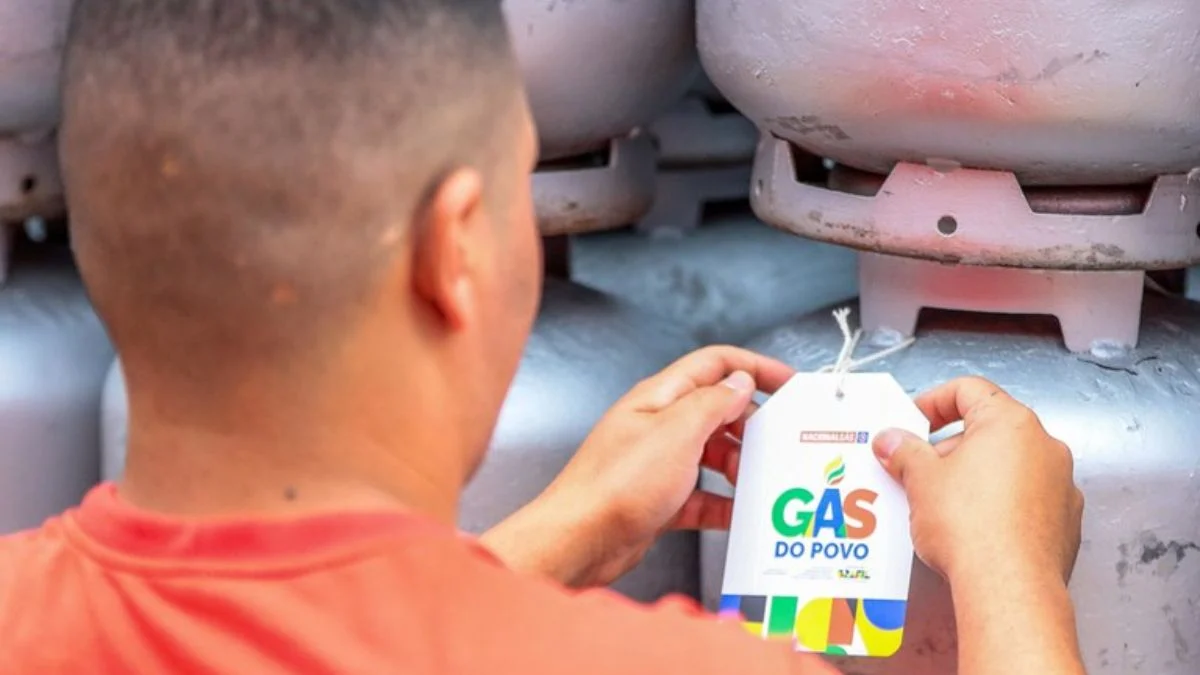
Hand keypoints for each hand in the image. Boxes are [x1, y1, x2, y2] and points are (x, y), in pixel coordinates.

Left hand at [480, 346, 793, 587]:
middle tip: (775, 443)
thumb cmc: (614, 485)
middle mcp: (657, 425)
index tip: (787, 383)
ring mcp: (657, 463)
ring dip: (738, 466)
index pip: (714, 364)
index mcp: (659, 397)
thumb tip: (740, 381)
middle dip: (750, 426)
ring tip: (755, 481)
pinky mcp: (657, 499)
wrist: (579, 540)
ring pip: (711, 454)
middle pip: (716, 410)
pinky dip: (722, 503)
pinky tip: (737, 514)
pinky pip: (700, 495)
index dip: (754, 367)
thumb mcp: (676, 433)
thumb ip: (713, 403)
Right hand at [873, 376, 1085, 674]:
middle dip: (950, 447)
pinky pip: (1027, 499)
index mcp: (1010, 423)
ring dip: (976, 476)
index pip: (969, 390)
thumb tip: (892, 441)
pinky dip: (1001, 504)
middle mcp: (1044, 446)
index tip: (913, 423)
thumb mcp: (921, 480)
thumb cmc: (970, 526)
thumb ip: (904, 452)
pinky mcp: (1066, 521)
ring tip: (943, 504)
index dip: (933, 402)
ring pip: (1010, 466)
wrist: (1008, 586)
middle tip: (918, 470)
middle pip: (990, 430)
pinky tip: (974, 528)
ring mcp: (1061, 484)